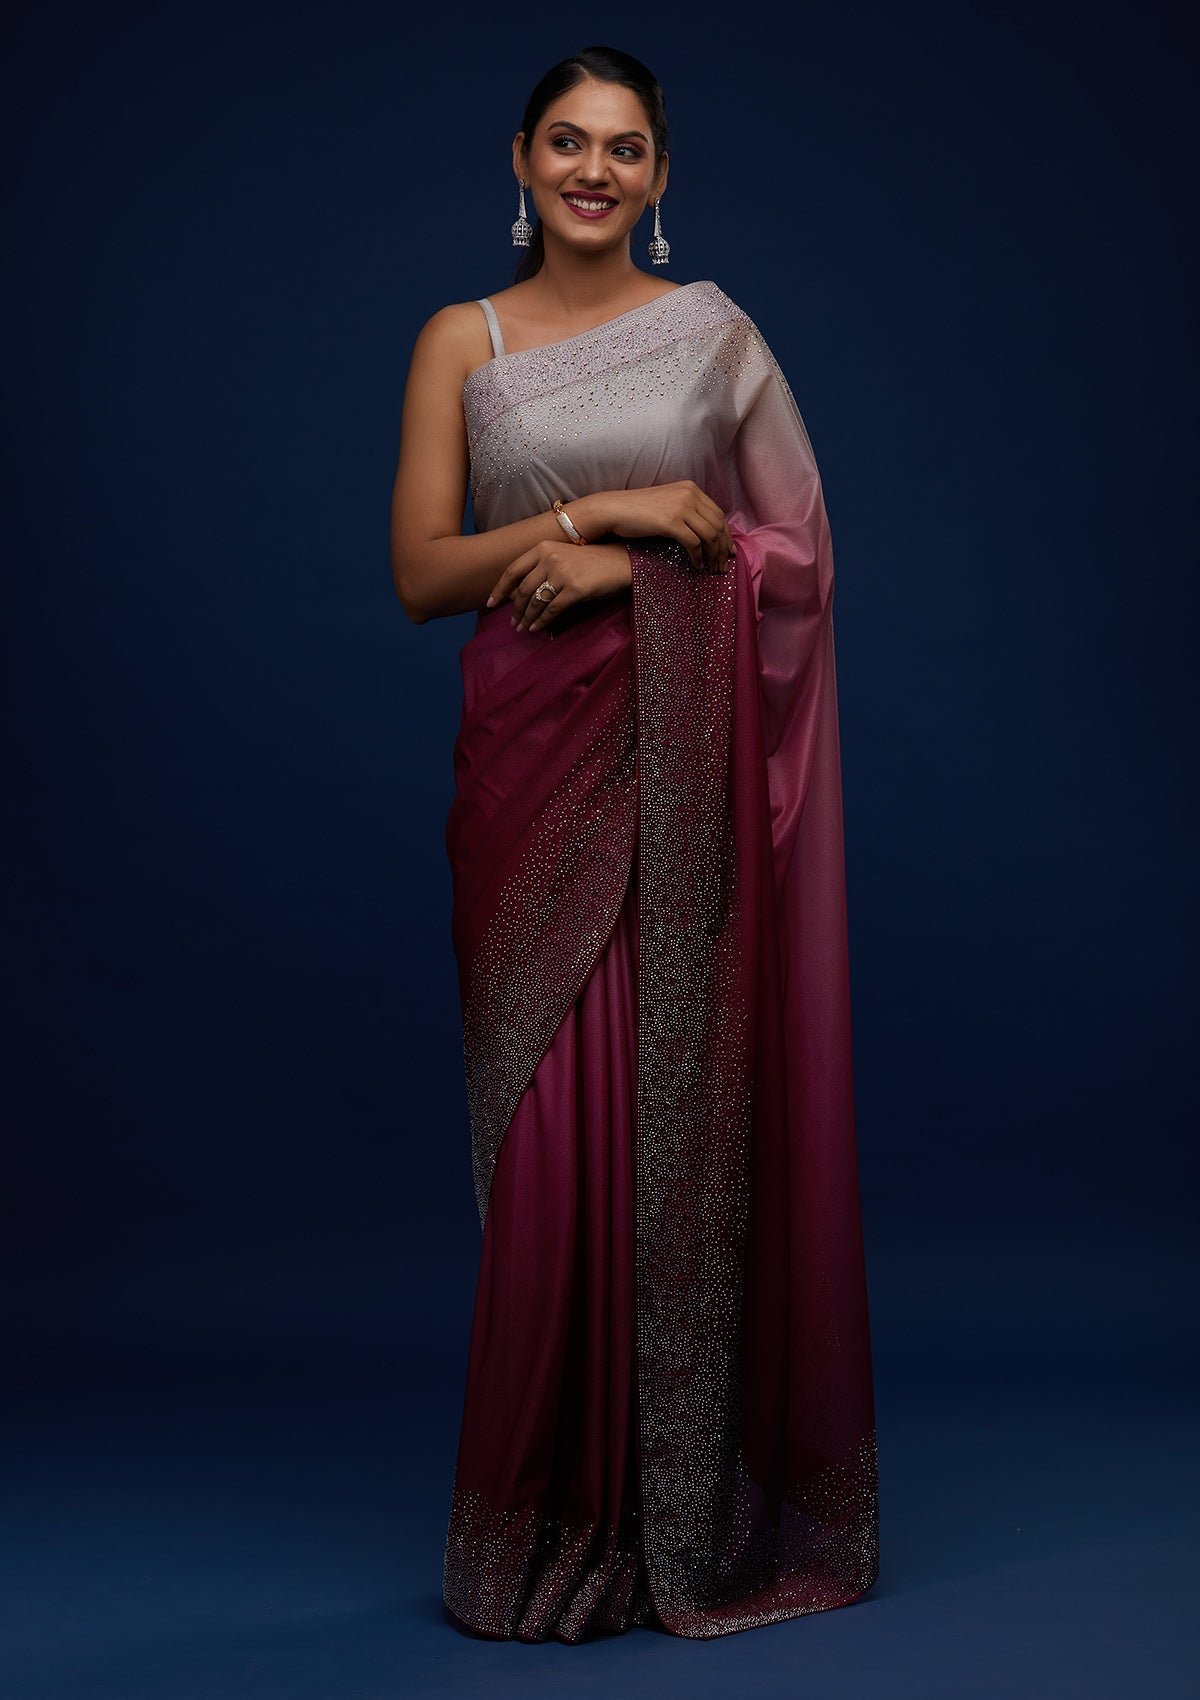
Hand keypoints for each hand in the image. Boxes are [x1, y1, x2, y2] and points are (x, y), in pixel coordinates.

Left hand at [486, 540, 632, 635]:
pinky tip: (537, 628)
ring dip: (526, 618)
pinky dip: (542, 621)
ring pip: (535, 601)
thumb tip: (517, 595)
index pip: (513, 570)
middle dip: (515, 609)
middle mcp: (550, 558)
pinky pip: (551, 610)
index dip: (500, 589)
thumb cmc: (589, 562)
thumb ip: (540, 570)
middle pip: (523, 589)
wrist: (619, 562)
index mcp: (543, 548)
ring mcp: (562, 573)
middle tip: (512, 623)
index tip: (490, 603)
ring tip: (522, 628)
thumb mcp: (561, 557)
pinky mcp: (575, 589)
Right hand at [577, 482, 735, 574]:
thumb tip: (703, 532)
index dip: (726, 534)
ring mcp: (681, 507)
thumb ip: (686, 511)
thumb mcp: (667, 503)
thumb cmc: (638, 510)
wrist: (615, 509)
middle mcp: (689, 494)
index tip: (728, 551)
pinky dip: (698, 558)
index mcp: (691, 488)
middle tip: (724, 565)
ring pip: (710, 535)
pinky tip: (697, 567)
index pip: (718, 513)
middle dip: (723, 548)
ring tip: (713, 569)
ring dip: (713, 556)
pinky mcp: (671, 522)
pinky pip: (694, 543)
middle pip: (718, 525)